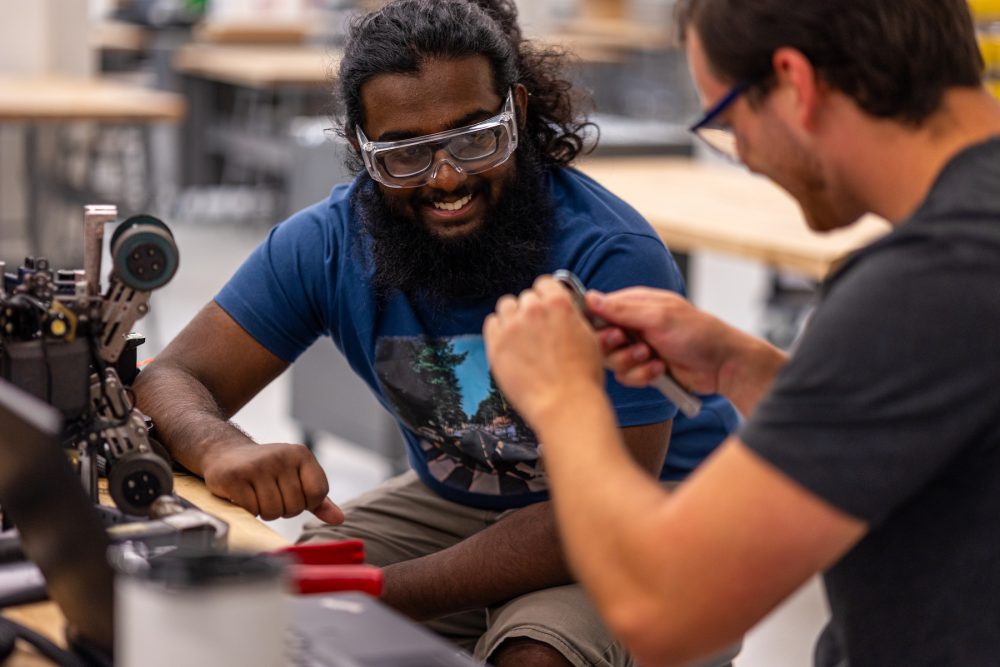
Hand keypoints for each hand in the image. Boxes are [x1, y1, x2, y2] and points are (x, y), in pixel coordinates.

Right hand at [201, 441, 343, 523]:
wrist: (225, 453)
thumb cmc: (266, 470)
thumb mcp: (296, 477)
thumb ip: (318, 499)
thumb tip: (338, 519)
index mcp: (301, 454)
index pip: (318, 493)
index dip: (306, 503)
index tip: (291, 494)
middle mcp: (281, 456)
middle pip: (295, 506)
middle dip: (282, 509)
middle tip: (268, 494)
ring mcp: (257, 465)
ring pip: (273, 512)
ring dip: (264, 512)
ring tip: (256, 494)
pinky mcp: (235, 477)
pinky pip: (252, 510)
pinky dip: (248, 510)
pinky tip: (242, 495)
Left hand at [484, 276, 605, 426]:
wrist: (565, 404)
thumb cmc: (581, 377)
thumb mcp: (589, 337)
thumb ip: (572, 317)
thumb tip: (564, 312)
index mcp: (558, 304)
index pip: (545, 283)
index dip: (546, 295)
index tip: (545, 305)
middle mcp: (532, 310)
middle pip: (525, 297)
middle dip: (531, 310)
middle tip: (537, 330)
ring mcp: (511, 327)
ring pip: (505, 306)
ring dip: (513, 317)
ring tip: (521, 336)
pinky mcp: (496, 345)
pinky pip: (491, 324)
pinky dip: (498, 330)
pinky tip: (509, 344)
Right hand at [586, 288, 749, 396]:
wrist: (722, 365)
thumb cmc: (698, 333)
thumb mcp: (659, 316)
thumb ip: (622, 309)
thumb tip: (591, 297)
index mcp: (635, 304)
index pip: (599, 309)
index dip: (597, 324)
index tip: (610, 333)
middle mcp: (633, 325)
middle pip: (601, 339)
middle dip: (615, 347)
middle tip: (631, 345)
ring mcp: (638, 348)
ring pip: (612, 361)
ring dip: (632, 363)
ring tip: (652, 357)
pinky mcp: (643, 369)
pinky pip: (626, 376)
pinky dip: (642, 375)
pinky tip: (660, 369)